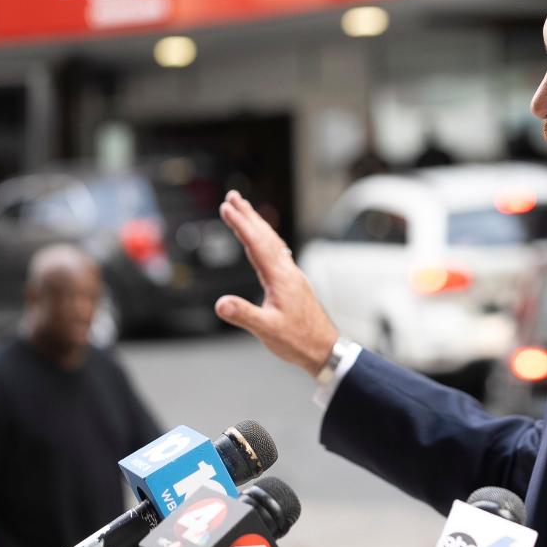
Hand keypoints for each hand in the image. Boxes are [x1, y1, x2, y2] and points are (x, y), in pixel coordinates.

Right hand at [215, 190, 338, 375]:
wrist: (325, 349)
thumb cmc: (298, 341)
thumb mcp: (267, 330)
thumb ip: (244, 315)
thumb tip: (220, 304)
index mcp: (280, 278)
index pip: (256, 244)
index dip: (240, 224)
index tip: (226, 207)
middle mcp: (288, 271)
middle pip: (266, 236)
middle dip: (248, 215)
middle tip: (233, 196)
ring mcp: (293, 276)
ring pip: (273, 242)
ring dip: (258, 224)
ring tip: (245, 210)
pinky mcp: (295, 283)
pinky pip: (278, 253)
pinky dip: (268, 239)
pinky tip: (266, 241)